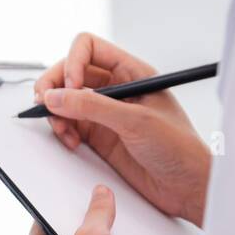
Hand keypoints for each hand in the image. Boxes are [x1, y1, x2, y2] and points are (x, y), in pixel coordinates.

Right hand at [36, 33, 210, 226]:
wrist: (188, 187)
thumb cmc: (179, 148)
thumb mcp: (135, 121)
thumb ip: (92, 107)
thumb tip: (56, 96)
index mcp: (131, 72)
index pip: (89, 48)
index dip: (73, 62)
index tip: (70, 86)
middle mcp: (116, 88)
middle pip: (70, 71)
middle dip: (54, 85)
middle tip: (46, 103)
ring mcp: (105, 112)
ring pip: (65, 99)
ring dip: (55, 111)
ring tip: (61, 128)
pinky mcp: (98, 136)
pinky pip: (68, 124)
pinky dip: (61, 130)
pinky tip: (70, 141)